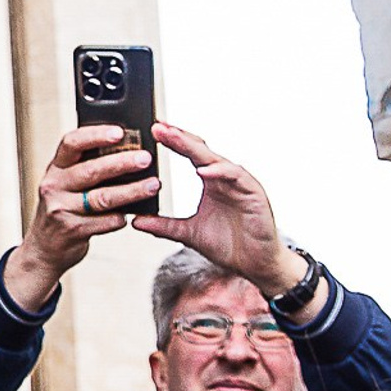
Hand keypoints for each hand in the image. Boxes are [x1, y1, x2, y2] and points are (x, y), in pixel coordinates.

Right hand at [1, 127, 160, 309]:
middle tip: (146, 158)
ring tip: (152, 185)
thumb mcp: (66, 182)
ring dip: (131, 191)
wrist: (44, 248)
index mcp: (56, 167)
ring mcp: (61, 209)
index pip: (71, 142)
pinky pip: (105, 222)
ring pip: (102, 197)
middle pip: (91, 170)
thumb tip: (129, 148)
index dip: (95, 135)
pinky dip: (122, 217)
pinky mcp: (72, 231)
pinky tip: (134, 214)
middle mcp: (54, 186)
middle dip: (122, 163)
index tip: (120, 131)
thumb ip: (87, 165)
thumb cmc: (63, 208)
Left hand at [132, 124, 311, 302]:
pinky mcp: (254, 194)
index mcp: (211, 182)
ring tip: (176, 140)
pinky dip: (220, 172)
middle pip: (201, 151)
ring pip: (217, 159)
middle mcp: (225, 178)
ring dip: (196, 149)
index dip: (173, 142)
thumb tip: (136, 221)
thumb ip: (163, 226)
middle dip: (180, 137)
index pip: (190, 155)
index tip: (154, 131)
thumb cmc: (229, 245)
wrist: (255, 264)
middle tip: (160, 127)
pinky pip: (236, 177)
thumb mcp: (188, 234)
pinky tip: (203, 171)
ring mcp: (240, 184)